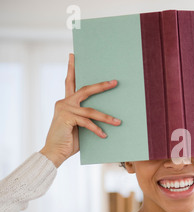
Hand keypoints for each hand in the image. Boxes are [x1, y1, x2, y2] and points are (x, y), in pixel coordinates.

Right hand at [39, 53, 120, 167]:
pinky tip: (104, 135)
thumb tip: (108, 115)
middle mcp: (64, 102)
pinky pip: (87, 122)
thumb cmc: (69, 140)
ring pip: (91, 110)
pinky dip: (97, 129)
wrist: (55, 153)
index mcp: (66, 102)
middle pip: (85, 90)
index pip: (69, 81)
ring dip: (106, 117)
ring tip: (118, 122)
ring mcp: (64, 109)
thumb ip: (87, 116)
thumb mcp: (80, 126)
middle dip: (102, 86)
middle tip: (115, 82)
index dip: (72, 68)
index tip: (73, 55)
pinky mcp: (66, 118)